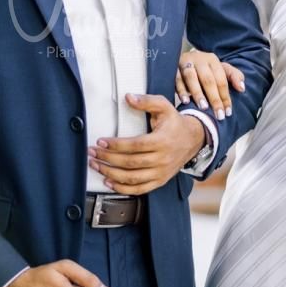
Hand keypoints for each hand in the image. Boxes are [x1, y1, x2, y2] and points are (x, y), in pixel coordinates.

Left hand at [88, 93, 206, 195]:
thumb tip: (128, 97)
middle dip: (108, 159)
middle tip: (92, 153)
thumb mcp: (164, 106)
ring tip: (96, 165)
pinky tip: (109, 182)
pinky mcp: (160, 181)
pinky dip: (123, 188)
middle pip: (131, 163)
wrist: (193, 140)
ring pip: (133, 178)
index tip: (100, 142)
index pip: (136, 146)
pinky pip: (140, 189)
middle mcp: (162, 159)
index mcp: (162, 141)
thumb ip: (147, 101)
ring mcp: (161, 172)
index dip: (116, 145)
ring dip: (111, 173)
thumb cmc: (174, 122)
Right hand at [175, 49, 243, 118]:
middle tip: (218, 114)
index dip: (225, 96)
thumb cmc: (205, 68)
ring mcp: (185, 63)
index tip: (227, 112)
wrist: (186, 58)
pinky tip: (186, 101)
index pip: (221, 80)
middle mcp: (199, 59)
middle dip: (214, 98)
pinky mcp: (173, 68)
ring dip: (198, 93)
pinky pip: (176, 79)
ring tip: (204, 107)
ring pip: (191, 78)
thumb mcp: (221, 69)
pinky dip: (181, 90)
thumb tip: (242, 88)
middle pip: (208, 80)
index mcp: (212, 60)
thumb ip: (234, 76)